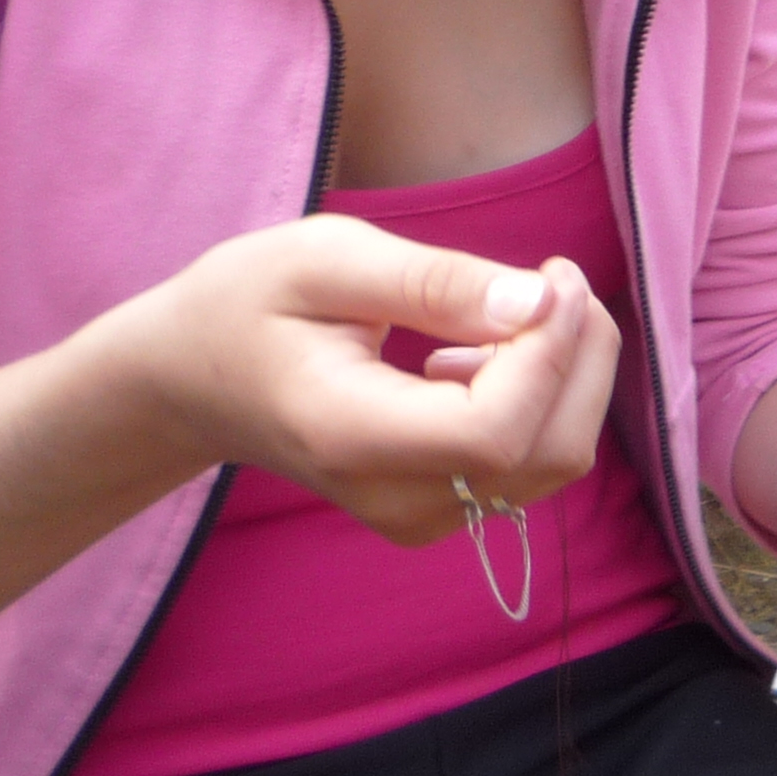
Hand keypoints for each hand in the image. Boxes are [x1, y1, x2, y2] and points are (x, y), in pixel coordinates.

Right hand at [124, 215, 621, 546]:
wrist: (193, 381)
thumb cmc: (248, 303)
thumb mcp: (324, 259)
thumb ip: (434, 282)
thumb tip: (540, 301)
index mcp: (350, 435)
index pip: (498, 430)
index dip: (551, 351)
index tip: (553, 274)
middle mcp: (394, 499)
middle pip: (550, 451)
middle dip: (582, 355)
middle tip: (552, 276)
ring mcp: (422, 516)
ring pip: (557, 457)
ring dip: (569, 372)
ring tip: (504, 308)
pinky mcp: (444, 509)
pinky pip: (535, 460)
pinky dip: (544, 396)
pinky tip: (477, 355)